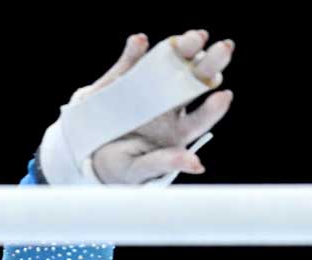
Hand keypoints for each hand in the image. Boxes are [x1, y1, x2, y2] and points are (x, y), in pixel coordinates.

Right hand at [74, 29, 235, 184]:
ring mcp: (149, 88)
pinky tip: (139, 42)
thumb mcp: (139, 170)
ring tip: (196, 37)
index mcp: (178, 129)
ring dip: (185, 47)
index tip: (224, 96)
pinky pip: (131, 61)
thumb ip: (165, 163)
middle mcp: (170, 104)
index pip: (202, 116)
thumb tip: (198, 165)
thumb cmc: (120, 168)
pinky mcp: (124, 78)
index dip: (214, 108)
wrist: (87, 155)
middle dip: (212, 63)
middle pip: (196, 81)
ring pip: (172, 63)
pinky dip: (134, 50)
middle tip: (224, 48)